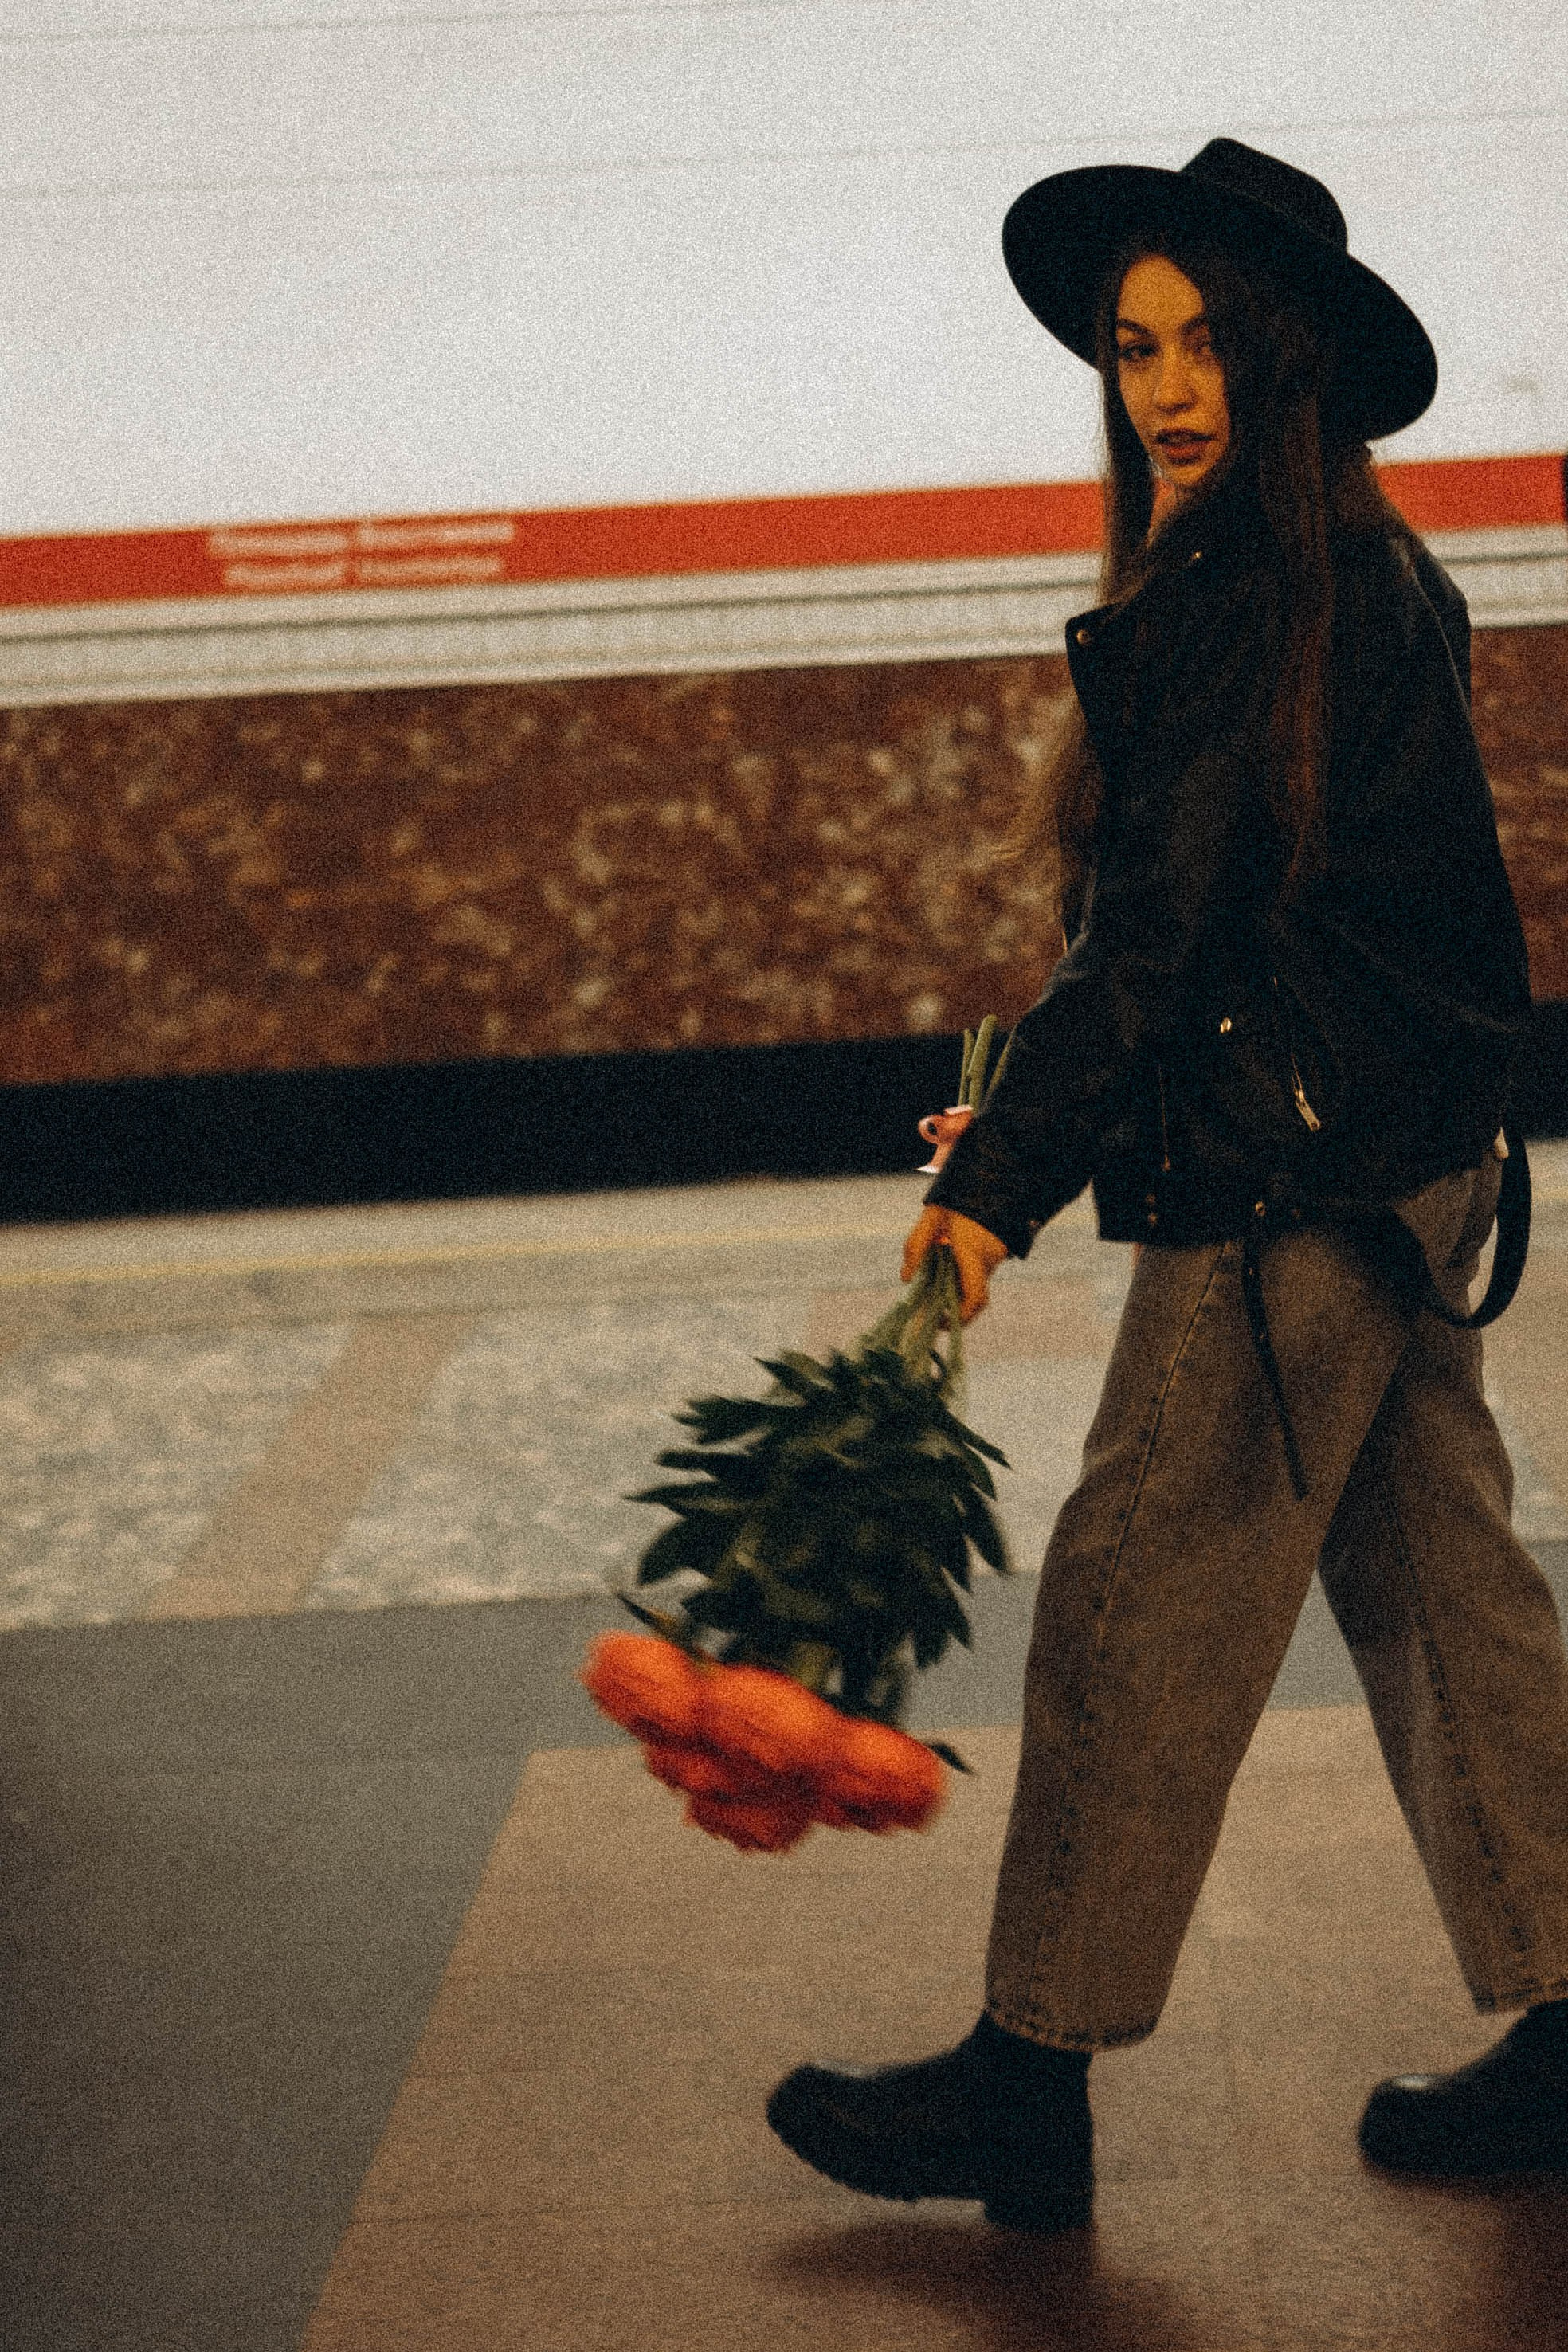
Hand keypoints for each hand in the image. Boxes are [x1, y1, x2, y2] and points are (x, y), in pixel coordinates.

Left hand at [901, 1206, 1009, 1322]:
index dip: (962, 1315)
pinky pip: (982, 1273)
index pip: (975, 1296)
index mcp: (972, 1251)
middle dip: (957, 1307)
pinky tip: (950, 1269)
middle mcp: (989, 1258)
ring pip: (980, 1284)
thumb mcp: (930, 1217)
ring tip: (938, 1284)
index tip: (943, 1321)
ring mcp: (997, 1256)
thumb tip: (905, 1279)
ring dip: (960, 1290)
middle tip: (934, 1310)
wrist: (989, 1179)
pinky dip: (967, 1278)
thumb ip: (915, 1246)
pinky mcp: (999, 1252)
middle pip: (977, 1296)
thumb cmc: (957, 1198)